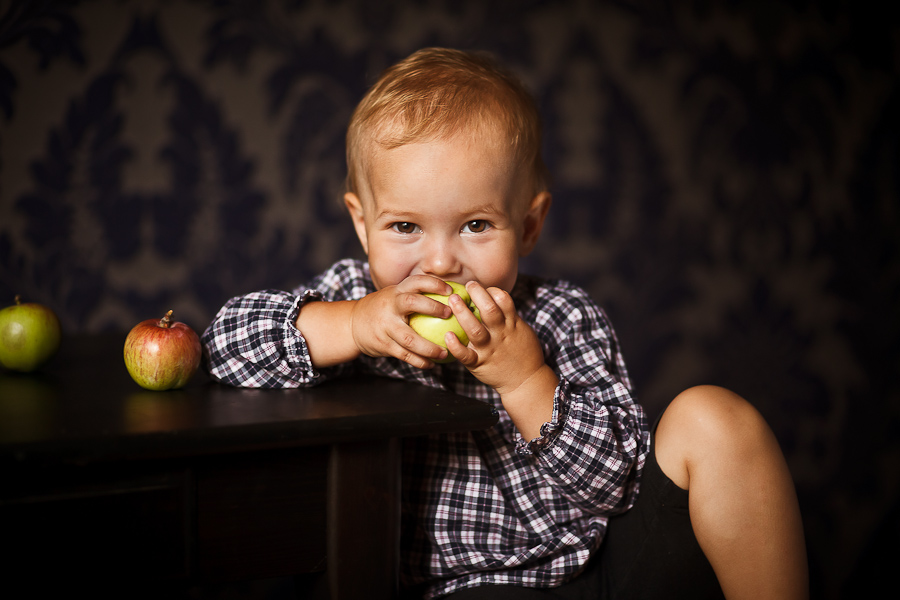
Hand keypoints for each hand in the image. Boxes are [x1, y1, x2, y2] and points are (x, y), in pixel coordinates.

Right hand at [350, 276, 452, 368]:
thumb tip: (450, 300)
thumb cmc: (384, 310)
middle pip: (412, 303)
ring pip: (410, 338)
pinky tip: (431, 364)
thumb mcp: (394, 297)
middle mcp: (390, 306)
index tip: (450, 292)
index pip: (416, 282)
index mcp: (396, 292)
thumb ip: (415, 296)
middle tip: (450, 315)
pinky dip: (419, 361)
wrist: (352, 324)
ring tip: (445, 352)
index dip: (434, 284)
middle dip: (433, 307)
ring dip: (430, 348)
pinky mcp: (383, 344)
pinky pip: (405, 355)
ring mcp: (385, 326)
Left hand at [446, 282, 558, 438]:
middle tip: (468, 285)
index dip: (493, 291)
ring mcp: (490, 350)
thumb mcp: (521, 330)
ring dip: (463, 314)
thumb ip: (508, 316)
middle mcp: (500, 335)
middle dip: (477, 295)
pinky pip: (466, 355)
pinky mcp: (479, 364)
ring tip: (453, 300)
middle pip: (489, 311)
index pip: (504, 301)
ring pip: (475, 330)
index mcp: (512, 325)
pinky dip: (456, 346)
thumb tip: (493, 297)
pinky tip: (447, 336)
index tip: (482, 287)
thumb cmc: (522, 353)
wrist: (526, 382)